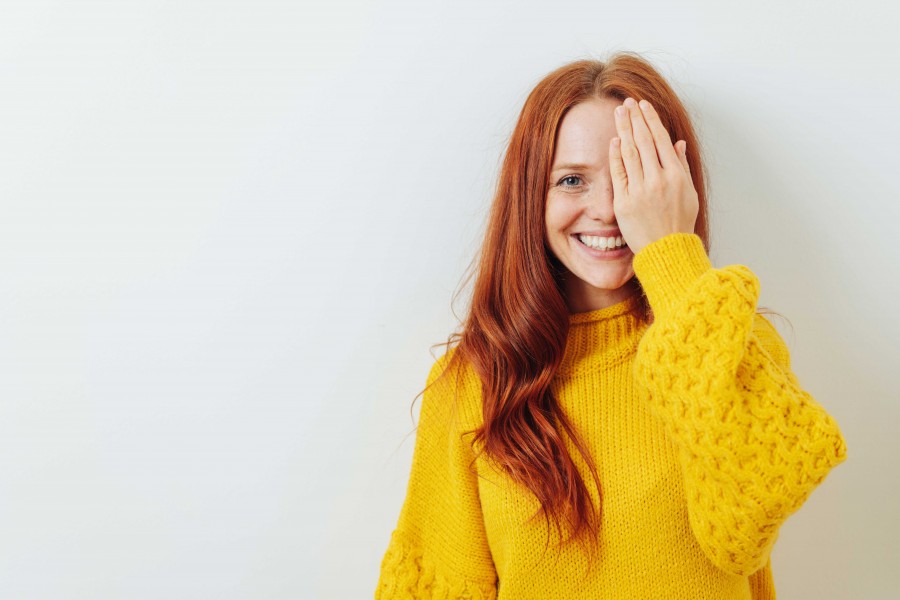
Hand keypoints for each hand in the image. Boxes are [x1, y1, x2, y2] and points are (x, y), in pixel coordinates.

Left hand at [608, 97, 698, 255]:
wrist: (667, 251)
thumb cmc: (679, 224)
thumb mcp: (689, 194)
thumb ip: (681, 166)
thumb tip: (677, 143)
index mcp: (676, 176)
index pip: (660, 140)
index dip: (651, 120)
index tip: (644, 106)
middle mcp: (658, 180)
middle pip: (643, 141)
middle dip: (635, 119)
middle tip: (627, 102)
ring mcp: (640, 190)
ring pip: (630, 153)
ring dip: (624, 130)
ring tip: (619, 113)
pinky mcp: (624, 202)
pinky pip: (619, 173)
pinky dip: (616, 155)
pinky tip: (614, 140)